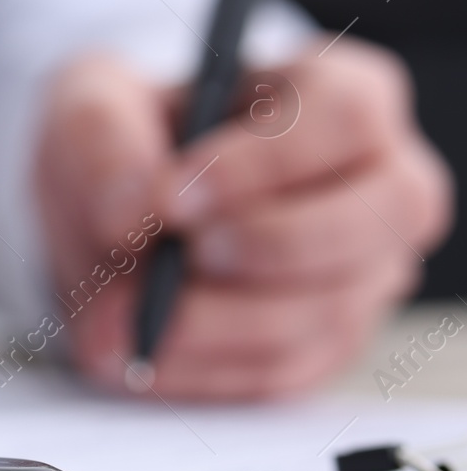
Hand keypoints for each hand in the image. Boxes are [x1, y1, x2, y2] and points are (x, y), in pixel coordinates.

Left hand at [34, 40, 453, 398]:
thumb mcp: (91, 111)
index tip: (173, 200)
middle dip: (262, 248)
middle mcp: (378, 186)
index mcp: (340, 97)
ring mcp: (364, 274)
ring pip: (322, 313)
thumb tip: (132, 211)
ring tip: (108, 319)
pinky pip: (279, 373)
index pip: (345, 117)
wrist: (109, 215)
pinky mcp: (324, 345)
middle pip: (370, 221)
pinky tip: (127, 351)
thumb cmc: (126, 141)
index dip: (264, 163)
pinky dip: (195, 369)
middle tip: (164, 264)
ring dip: (205, 325)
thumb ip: (104, 142)